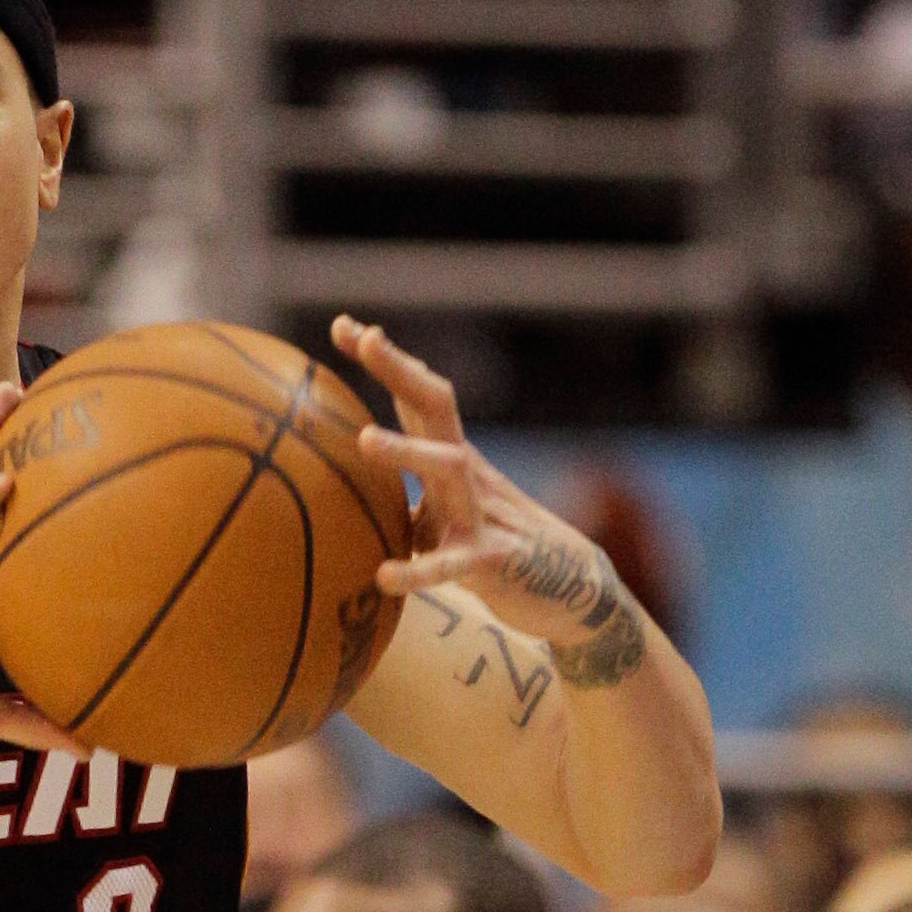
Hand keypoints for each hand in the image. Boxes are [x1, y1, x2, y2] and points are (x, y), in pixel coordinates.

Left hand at [334, 319, 647, 690]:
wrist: (567, 586)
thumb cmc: (489, 541)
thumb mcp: (441, 508)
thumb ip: (404, 489)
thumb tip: (350, 471)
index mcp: (451, 455)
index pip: (417, 396)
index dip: (386, 361)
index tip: (344, 325)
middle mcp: (466, 472)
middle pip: (436, 406)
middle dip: (401, 370)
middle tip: (368, 338)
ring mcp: (480, 513)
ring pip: (446, 471)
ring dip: (407, 451)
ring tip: (363, 440)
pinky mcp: (490, 561)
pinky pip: (451, 565)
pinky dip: (418, 571)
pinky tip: (384, 576)